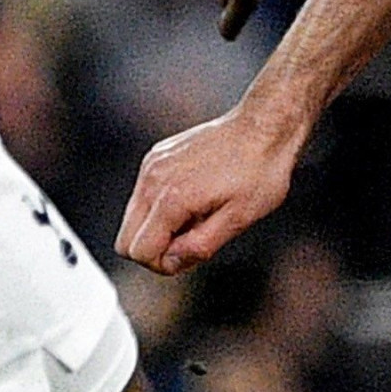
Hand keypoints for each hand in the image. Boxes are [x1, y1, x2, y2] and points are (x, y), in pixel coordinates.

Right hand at [119, 97, 306, 275]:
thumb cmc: (259, 170)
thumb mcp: (238, 220)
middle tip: (191, 241)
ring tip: (196, 218)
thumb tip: (172, 261)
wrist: (264, 127)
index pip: (139, 252)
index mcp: (171, 198)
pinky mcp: (156, 156)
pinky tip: (193, 199)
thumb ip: (200, 246)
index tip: (191, 255)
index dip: (164, 264)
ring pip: (132, 219)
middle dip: (155, 251)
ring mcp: (152, 165)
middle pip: (126, 240)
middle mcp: (153, 179)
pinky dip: (161, 207)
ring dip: (158, 228)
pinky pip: (143, 195)